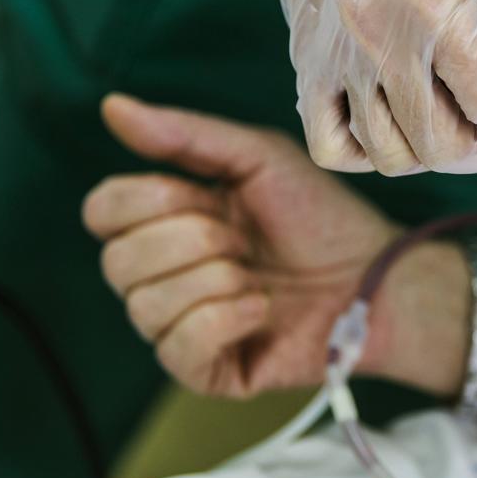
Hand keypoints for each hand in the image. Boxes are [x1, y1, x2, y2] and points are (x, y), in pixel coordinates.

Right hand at [82, 94, 468, 397]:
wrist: (374, 276)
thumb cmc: (321, 217)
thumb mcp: (259, 159)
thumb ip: (186, 135)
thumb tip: (111, 106)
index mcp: (168, 221)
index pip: (102, 210)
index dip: (149, 200)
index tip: (208, 196)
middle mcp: (164, 276)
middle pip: (118, 261)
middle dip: (193, 240)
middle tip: (245, 241)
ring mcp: (181, 326)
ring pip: (144, 307)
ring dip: (216, 280)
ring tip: (259, 277)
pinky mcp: (207, 370)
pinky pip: (177, 349)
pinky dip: (225, 320)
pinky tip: (260, 309)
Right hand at [268, 0, 476, 175]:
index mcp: (430, 5)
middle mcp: (378, 41)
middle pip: (441, 143)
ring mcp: (336, 60)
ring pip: (392, 155)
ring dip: (436, 152)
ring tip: (458, 123)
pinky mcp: (307, 67)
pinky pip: (334, 146)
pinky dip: (370, 154)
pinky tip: (400, 124)